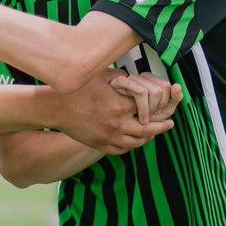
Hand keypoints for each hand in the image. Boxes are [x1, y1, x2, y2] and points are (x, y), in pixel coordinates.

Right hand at [54, 68, 174, 154]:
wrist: (55, 107)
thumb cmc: (78, 88)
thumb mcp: (102, 76)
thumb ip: (123, 78)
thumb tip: (137, 80)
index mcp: (119, 105)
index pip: (149, 108)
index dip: (159, 105)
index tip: (166, 104)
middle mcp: (117, 124)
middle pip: (148, 129)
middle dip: (162, 126)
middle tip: (170, 123)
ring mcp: (108, 137)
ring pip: (137, 142)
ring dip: (148, 137)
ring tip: (154, 132)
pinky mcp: (100, 145)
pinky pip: (122, 149)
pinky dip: (132, 145)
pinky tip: (135, 139)